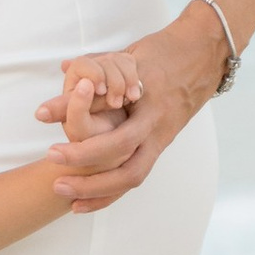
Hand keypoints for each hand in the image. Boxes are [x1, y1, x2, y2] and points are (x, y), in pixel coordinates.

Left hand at [35, 9, 228, 214]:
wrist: (204, 56)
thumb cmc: (163, 51)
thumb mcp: (128, 55)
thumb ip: (95, 65)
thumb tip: (63, 68)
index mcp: (148, 102)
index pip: (117, 134)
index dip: (82, 143)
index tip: (50, 144)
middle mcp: (156, 126)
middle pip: (125, 161)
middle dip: (87, 171)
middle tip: (54, 174)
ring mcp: (160, 139)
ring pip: (132, 177)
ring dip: (98, 191)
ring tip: (65, 194)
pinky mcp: (158, 146)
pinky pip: (134, 176)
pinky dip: (110, 192)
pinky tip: (84, 202)